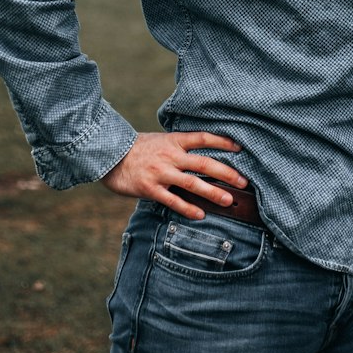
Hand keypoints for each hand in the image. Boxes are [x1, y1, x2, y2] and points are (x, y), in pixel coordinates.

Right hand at [101, 130, 247, 218]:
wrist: (109, 156)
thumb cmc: (138, 149)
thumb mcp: (160, 141)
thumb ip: (179, 147)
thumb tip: (201, 154)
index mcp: (174, 141)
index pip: (203, 138)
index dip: (223, 141)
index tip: (240, 147)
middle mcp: (170, 156)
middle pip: (204, 162)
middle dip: (226, 172)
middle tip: (243, 181)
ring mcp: (161, 172)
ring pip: (192, 183)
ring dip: (212, 192)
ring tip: (228, 200)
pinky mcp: (150, 189)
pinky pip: (173, 200)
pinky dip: (187, 208)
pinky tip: (200, 214)